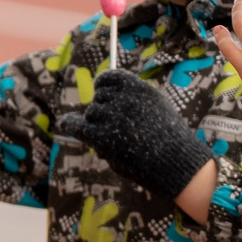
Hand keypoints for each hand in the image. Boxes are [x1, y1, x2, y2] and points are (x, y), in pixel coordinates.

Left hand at [55, 70, 217, 215]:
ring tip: (118, 140)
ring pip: (91, 115)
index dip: (103, 85)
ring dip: (97, 125)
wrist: (175, 164)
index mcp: (140, 89)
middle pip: (99, 98)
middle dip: (103, 110)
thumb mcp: (156, 108)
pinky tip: (65, 124)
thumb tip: (105, 89)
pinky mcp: (101, 137)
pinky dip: (69, 124)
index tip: (100, 89)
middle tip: (118, 127)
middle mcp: (124, 99)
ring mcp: (112, 118)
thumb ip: (133, 98)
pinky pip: (76, 126)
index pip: (110, 78)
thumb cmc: (168, 139)